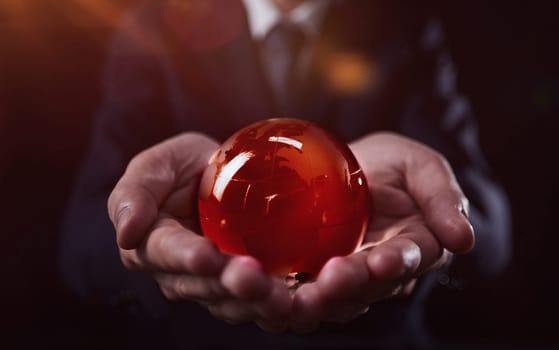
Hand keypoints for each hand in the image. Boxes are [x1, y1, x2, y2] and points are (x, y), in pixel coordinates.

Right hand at [107, 133, 291, 331]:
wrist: (227, 176)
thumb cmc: (186, 168)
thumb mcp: (158, 165)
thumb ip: (136, 192)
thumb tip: (126, 233)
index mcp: (155, 248)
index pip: (167, 255)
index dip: (186, 258)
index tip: (206, 254)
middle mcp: (186, 276)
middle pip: (207, 287)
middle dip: (230, 286)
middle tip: (253, 278)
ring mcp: (221, 286)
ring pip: (239, 303)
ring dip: (260, 303)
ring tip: (284, 297)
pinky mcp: (254, 288)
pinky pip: (268, 302)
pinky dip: (288, 305)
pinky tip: (308, 299)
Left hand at [288, 132, 473, 331]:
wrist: (353, 167)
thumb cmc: (392, 165)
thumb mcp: (421, 166)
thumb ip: (442, 197)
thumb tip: (464, 240)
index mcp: (417, 243)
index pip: (411, 257)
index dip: (398, 261)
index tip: (384, 261)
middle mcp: (385, 268)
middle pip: (372, 283)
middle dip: (354, 283)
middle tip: (333, 279)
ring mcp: (351, 273)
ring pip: (340, 295)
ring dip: (322, 298)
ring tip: (304, 296)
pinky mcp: (319, 272)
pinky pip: (308, 289)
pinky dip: (293, 297)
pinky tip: (275, 295)